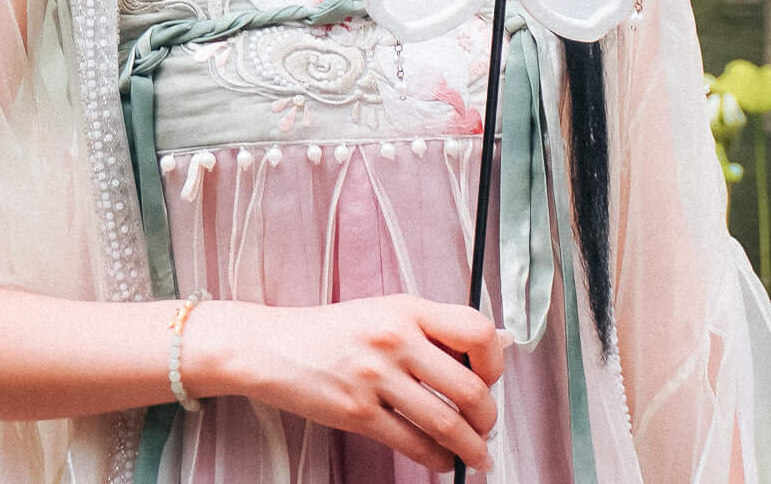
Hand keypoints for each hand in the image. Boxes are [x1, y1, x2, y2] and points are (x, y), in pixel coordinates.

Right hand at [188, 295, 502, 472]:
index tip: (491, 377)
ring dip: (471, 447)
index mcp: (407, 308)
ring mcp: (376, 377)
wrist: (277, 346)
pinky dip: (437, 460)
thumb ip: (428, 330)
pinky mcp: (358, 413)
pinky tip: (442, 461)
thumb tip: (478, 358)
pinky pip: (413, 444)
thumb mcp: (385, 312)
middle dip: (488, 417)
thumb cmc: (335, 331)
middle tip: (487, 426)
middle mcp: (395, 338)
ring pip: (446, 422)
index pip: (476, 330)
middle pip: (468, 387)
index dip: (494, 360)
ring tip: (478, 455)